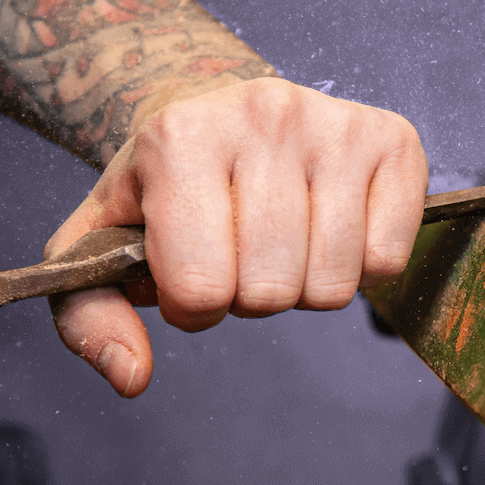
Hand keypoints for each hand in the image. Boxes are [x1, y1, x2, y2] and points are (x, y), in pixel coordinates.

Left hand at [42, 77, 428, 396]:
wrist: (215, 108)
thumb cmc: (164, 182)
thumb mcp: (100, 240)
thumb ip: (92, 315)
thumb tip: (131, 376)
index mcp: (181, 138)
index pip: (201, 287)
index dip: (191, 305)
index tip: (188, 271)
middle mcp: (264, 116)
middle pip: (272, 292)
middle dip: (248, 296)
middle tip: (237, 253)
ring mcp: (334, 125)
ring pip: (334, 284)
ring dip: (302, 284)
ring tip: (279, 240)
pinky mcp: (392, 140)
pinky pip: (387, 259)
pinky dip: (357, 267)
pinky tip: (327, 227)